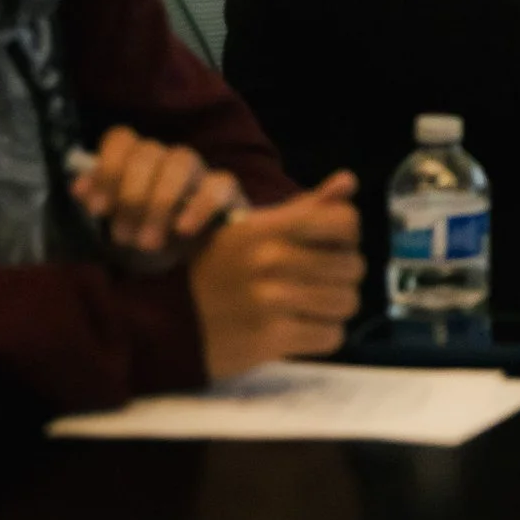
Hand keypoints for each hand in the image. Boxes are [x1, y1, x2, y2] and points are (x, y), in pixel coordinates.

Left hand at [72, 125, 245, 267]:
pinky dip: (199, 206)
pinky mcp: (226, 189)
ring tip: (148, 243)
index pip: (120, 139)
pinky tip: (182, 230)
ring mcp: (199, 170)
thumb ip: (99, 202)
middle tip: (123, 237)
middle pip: (148, 153)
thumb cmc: (145, 233)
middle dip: (131, 197)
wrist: (185, 257)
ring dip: (160, 203)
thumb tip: (80, 188)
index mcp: (137, 158)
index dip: (106, 170)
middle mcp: (167, 157)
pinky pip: (218, 185)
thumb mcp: (117, 223)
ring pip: (181, 163)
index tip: (97, 210)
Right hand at [187, 171, 363, 381]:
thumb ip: (304, 206)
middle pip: (353, 266)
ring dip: (335, 307)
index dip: (347, 235)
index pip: (344, 221)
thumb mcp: (252, 228)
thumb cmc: (216, 269)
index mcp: (268, 228)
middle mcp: (272, 260)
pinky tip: (302, 328)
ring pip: (347, 302)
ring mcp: (272, 301)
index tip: (332, 245)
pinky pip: (331, 336)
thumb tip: (349, 180)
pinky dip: (323, 335)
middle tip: (320, 281)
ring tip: (312, 305)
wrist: (166, 320)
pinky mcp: (271, 338)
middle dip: (343, 275)